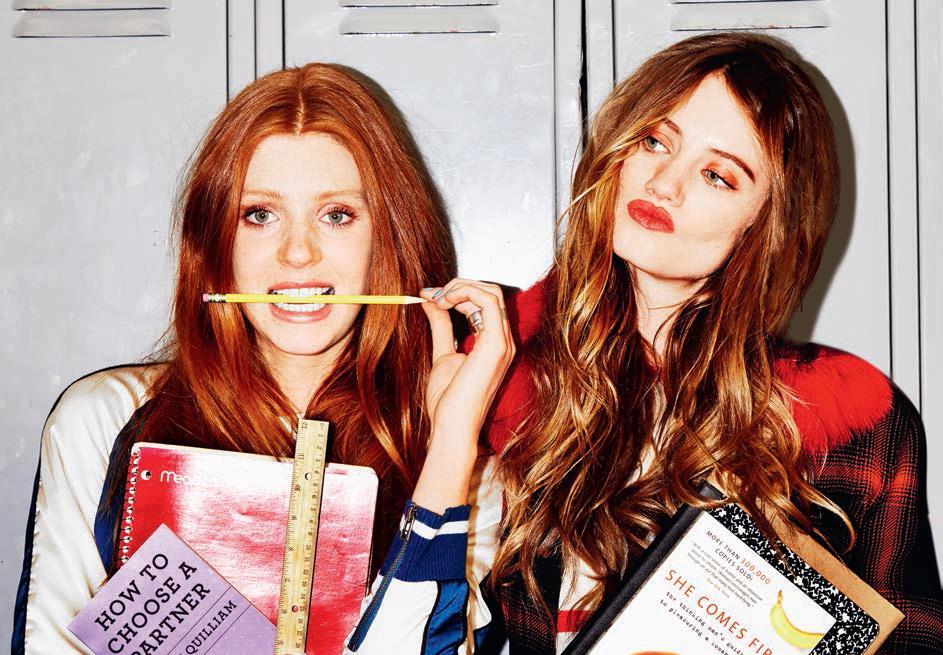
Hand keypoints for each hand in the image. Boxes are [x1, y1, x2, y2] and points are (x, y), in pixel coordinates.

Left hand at [412, 279, 514, 510]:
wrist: (451, 426)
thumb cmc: (448, 401)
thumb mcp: (442, 354)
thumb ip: (441, 326)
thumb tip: (432, 302)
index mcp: (495, 344)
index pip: (486, 302)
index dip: (459, 291)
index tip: (431, 295)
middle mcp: (505, 341)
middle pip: (491, 292)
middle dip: (460, 285)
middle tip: (432, 294)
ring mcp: (503, 342)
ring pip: (491, 292)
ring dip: (461, 287)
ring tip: (438, 297)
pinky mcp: (496, 344)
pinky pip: (487, 302)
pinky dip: (465, 293)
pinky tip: (445, 302)